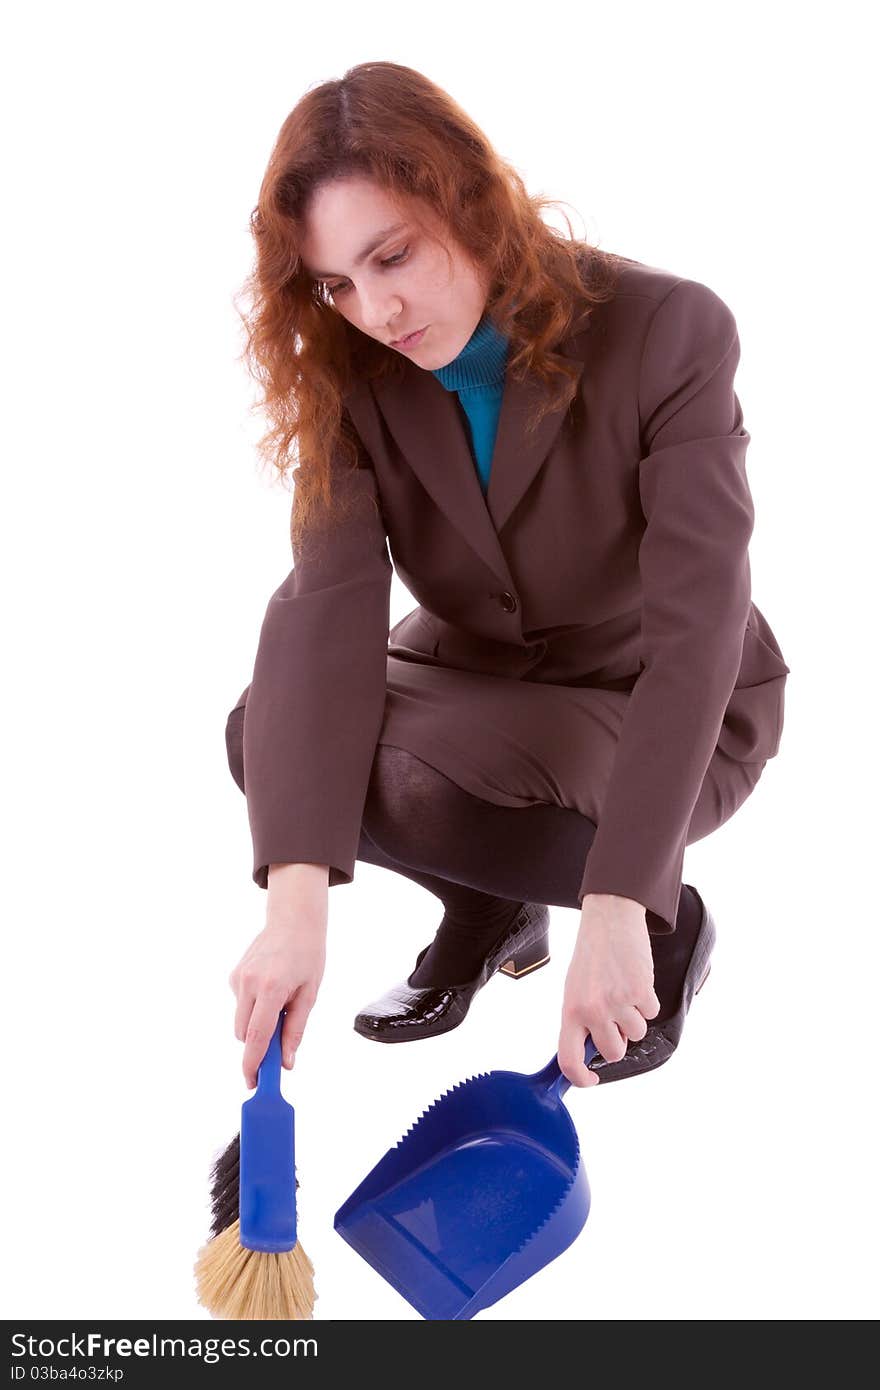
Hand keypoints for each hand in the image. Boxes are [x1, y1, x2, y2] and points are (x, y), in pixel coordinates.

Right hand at [229, 896, 327, 1088]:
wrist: (294, 922)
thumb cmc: (307, 956)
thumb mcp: (309, 995)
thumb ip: (295, 1030)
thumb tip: (287, 1063)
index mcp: (271, 988)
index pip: (256, 1036)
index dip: (252, 1063)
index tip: (252, 1082)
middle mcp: (249, 983)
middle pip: (244, 1033)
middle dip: (257, 1046)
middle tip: (279, 1048)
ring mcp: (238, 978)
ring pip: (240, 1021)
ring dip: (256, 1025)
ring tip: (281, 1003)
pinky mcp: (233, 976)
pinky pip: (241, 1004)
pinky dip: (253, 1007)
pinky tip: (270, 989)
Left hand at [557, 893, 659, 1087]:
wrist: (609, 920)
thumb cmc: (591, 955)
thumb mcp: (574, 989)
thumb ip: (580, 1021)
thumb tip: (589, 1052)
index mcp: (570, 1011)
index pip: (569, 1060)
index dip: (581, 1078)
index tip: (591, 1079)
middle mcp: (592, 1010)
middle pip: (613, 1052)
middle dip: (618, 1039)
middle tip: (614, 1015)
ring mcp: (617, 1002)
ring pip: (636, 1034)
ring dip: (634, 1017)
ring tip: (623, 991)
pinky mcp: (640, 991)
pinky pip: (652, 1013)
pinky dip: (648, 1000)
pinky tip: (635, 980)